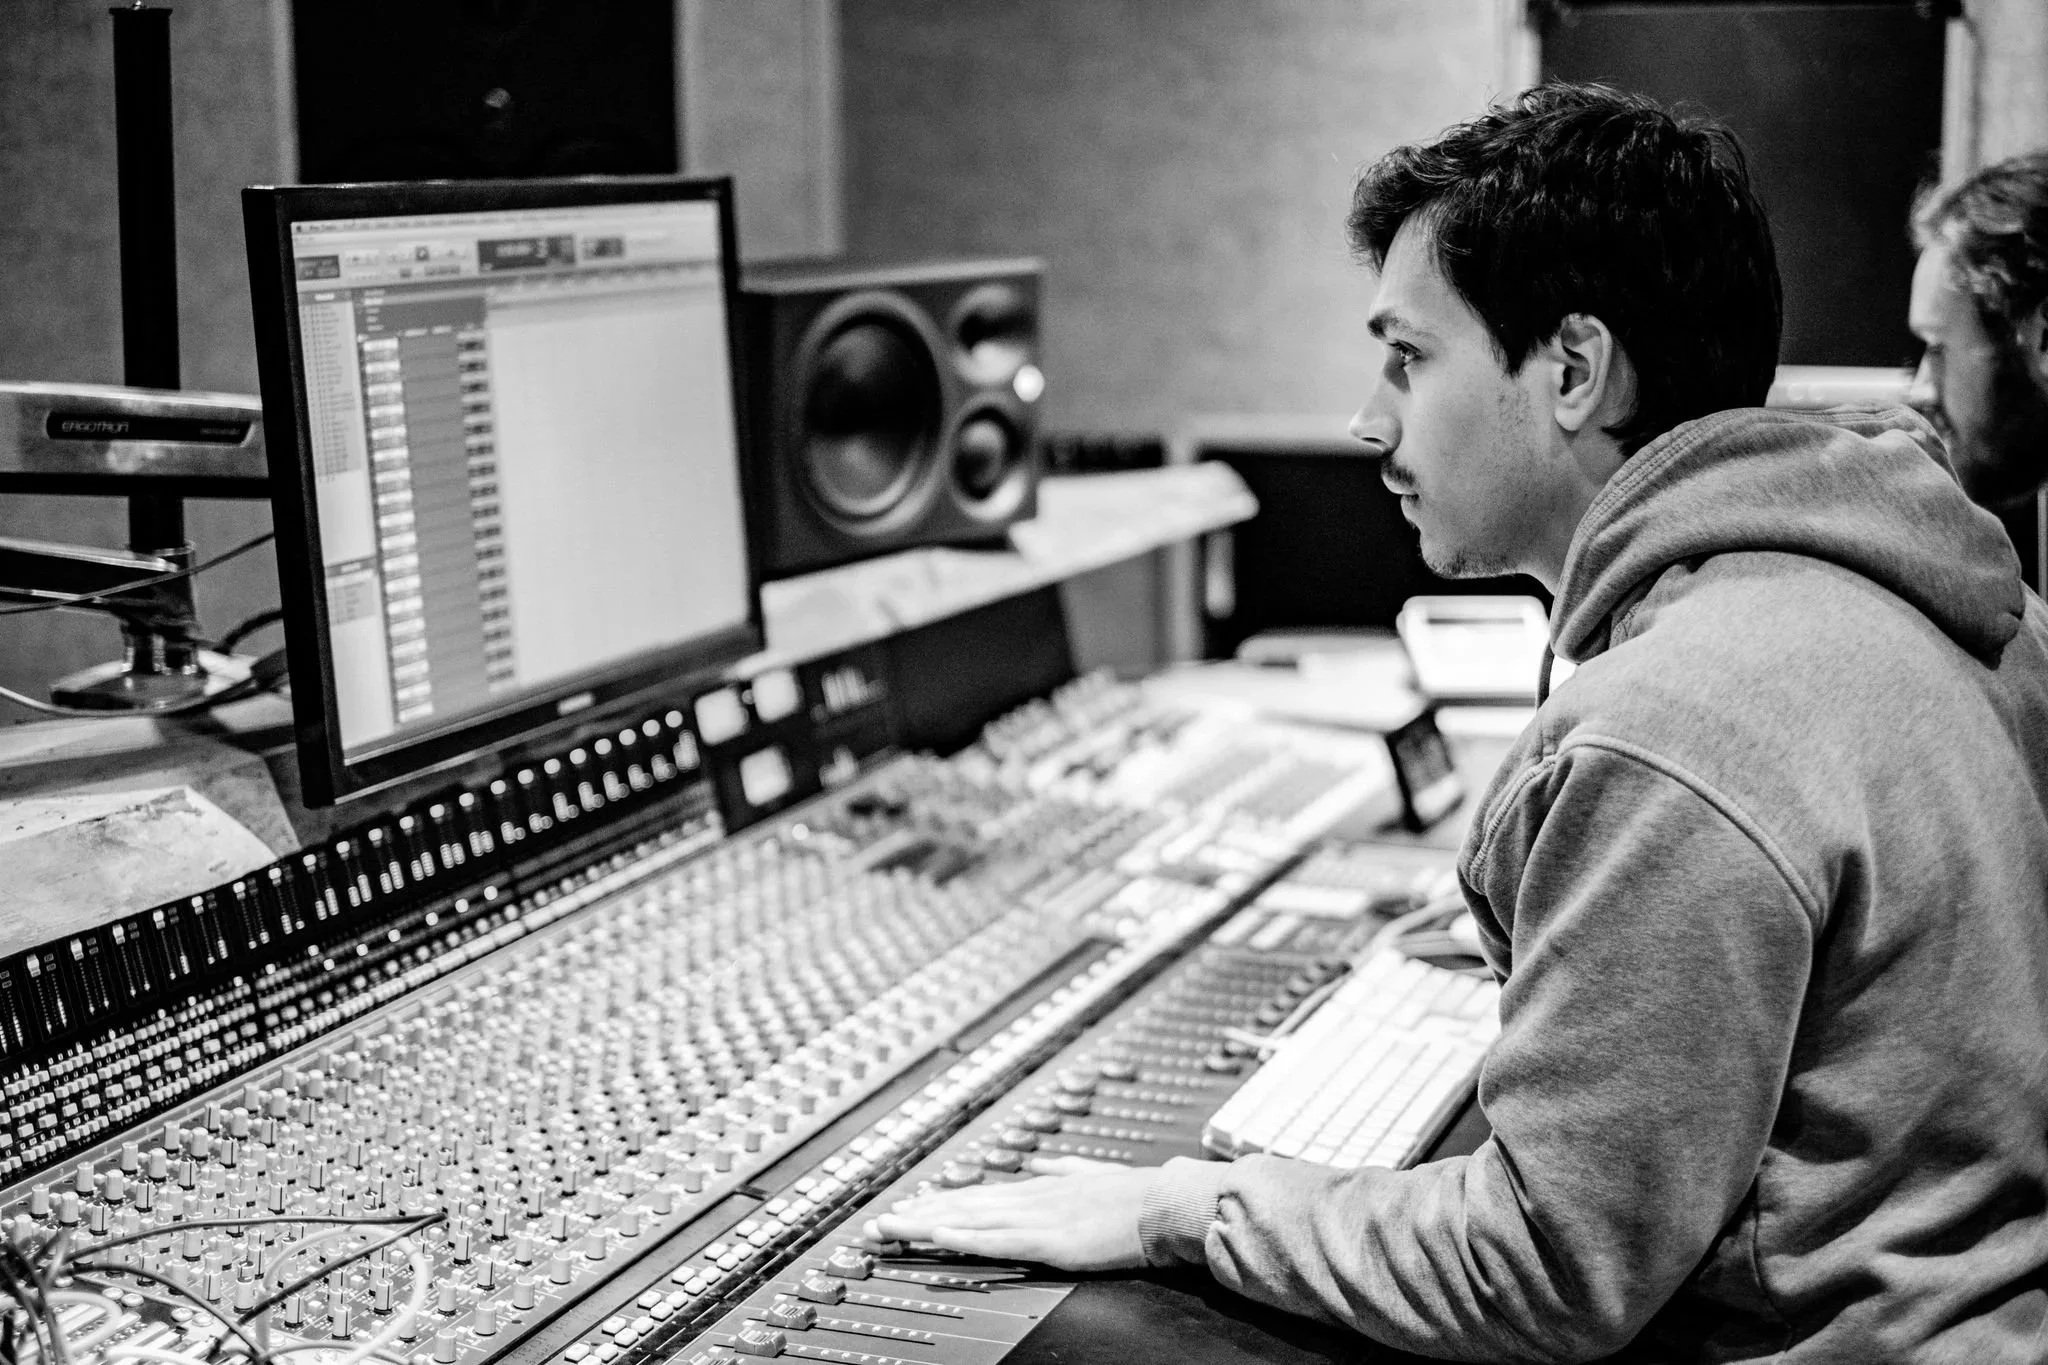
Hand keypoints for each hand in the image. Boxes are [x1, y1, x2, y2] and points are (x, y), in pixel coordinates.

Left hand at [863, 1156, 1157, 1271]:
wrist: (1164, 1204)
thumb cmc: (1137, 1194)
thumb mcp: (1095, 1174)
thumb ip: (1068, 1169)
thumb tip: (1047, 1163)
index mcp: (1041, 1188)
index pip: (979, 1195)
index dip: (940, 1201)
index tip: (909, 1207)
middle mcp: (1031, 1198)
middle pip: (961, 1206)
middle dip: (917, 1214)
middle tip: (878, 1224)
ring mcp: (1037, 1218)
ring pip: (969, 1220)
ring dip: (926, 1225)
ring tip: (891, 1230)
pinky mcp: (1050, 1241)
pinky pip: (998, 1241)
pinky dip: (966, 1237)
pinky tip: (939, 1236)